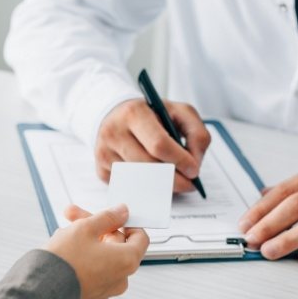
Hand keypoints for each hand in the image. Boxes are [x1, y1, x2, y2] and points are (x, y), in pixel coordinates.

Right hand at [43, 204, 148, 298]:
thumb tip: (122, 212)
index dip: (126, 223)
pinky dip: (81, 262)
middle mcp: (121, 279)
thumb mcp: (85, 228)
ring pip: (101, 259)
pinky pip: (91, 274)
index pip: (140, 237)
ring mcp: (106, 291)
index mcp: (127, 260)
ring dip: (85, 243)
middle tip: (72, 216)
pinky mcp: (90, 298)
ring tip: (62, 234)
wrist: (40, 292)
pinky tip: (63, 253)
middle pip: (116, 246)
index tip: (111, 216)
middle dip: (95, 228)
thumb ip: (107, 217)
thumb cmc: (64, 261)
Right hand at [95, 98, 210, 192]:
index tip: (193, 171)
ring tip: (173, 180)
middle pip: (149, 167)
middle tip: (189, 184)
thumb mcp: (179, 112)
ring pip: (139, 180)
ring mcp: (104, 153)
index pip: (159, 144)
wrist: (115, 114)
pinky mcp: (101, 170)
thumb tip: (195, 163)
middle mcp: (114, 132)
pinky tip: (152, 178)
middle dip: (174, 179)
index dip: (179, 161)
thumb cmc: (151, 115)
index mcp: (134, 113)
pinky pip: (128, 186)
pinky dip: (144, 187)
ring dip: (161, 185)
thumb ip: (196, 133)